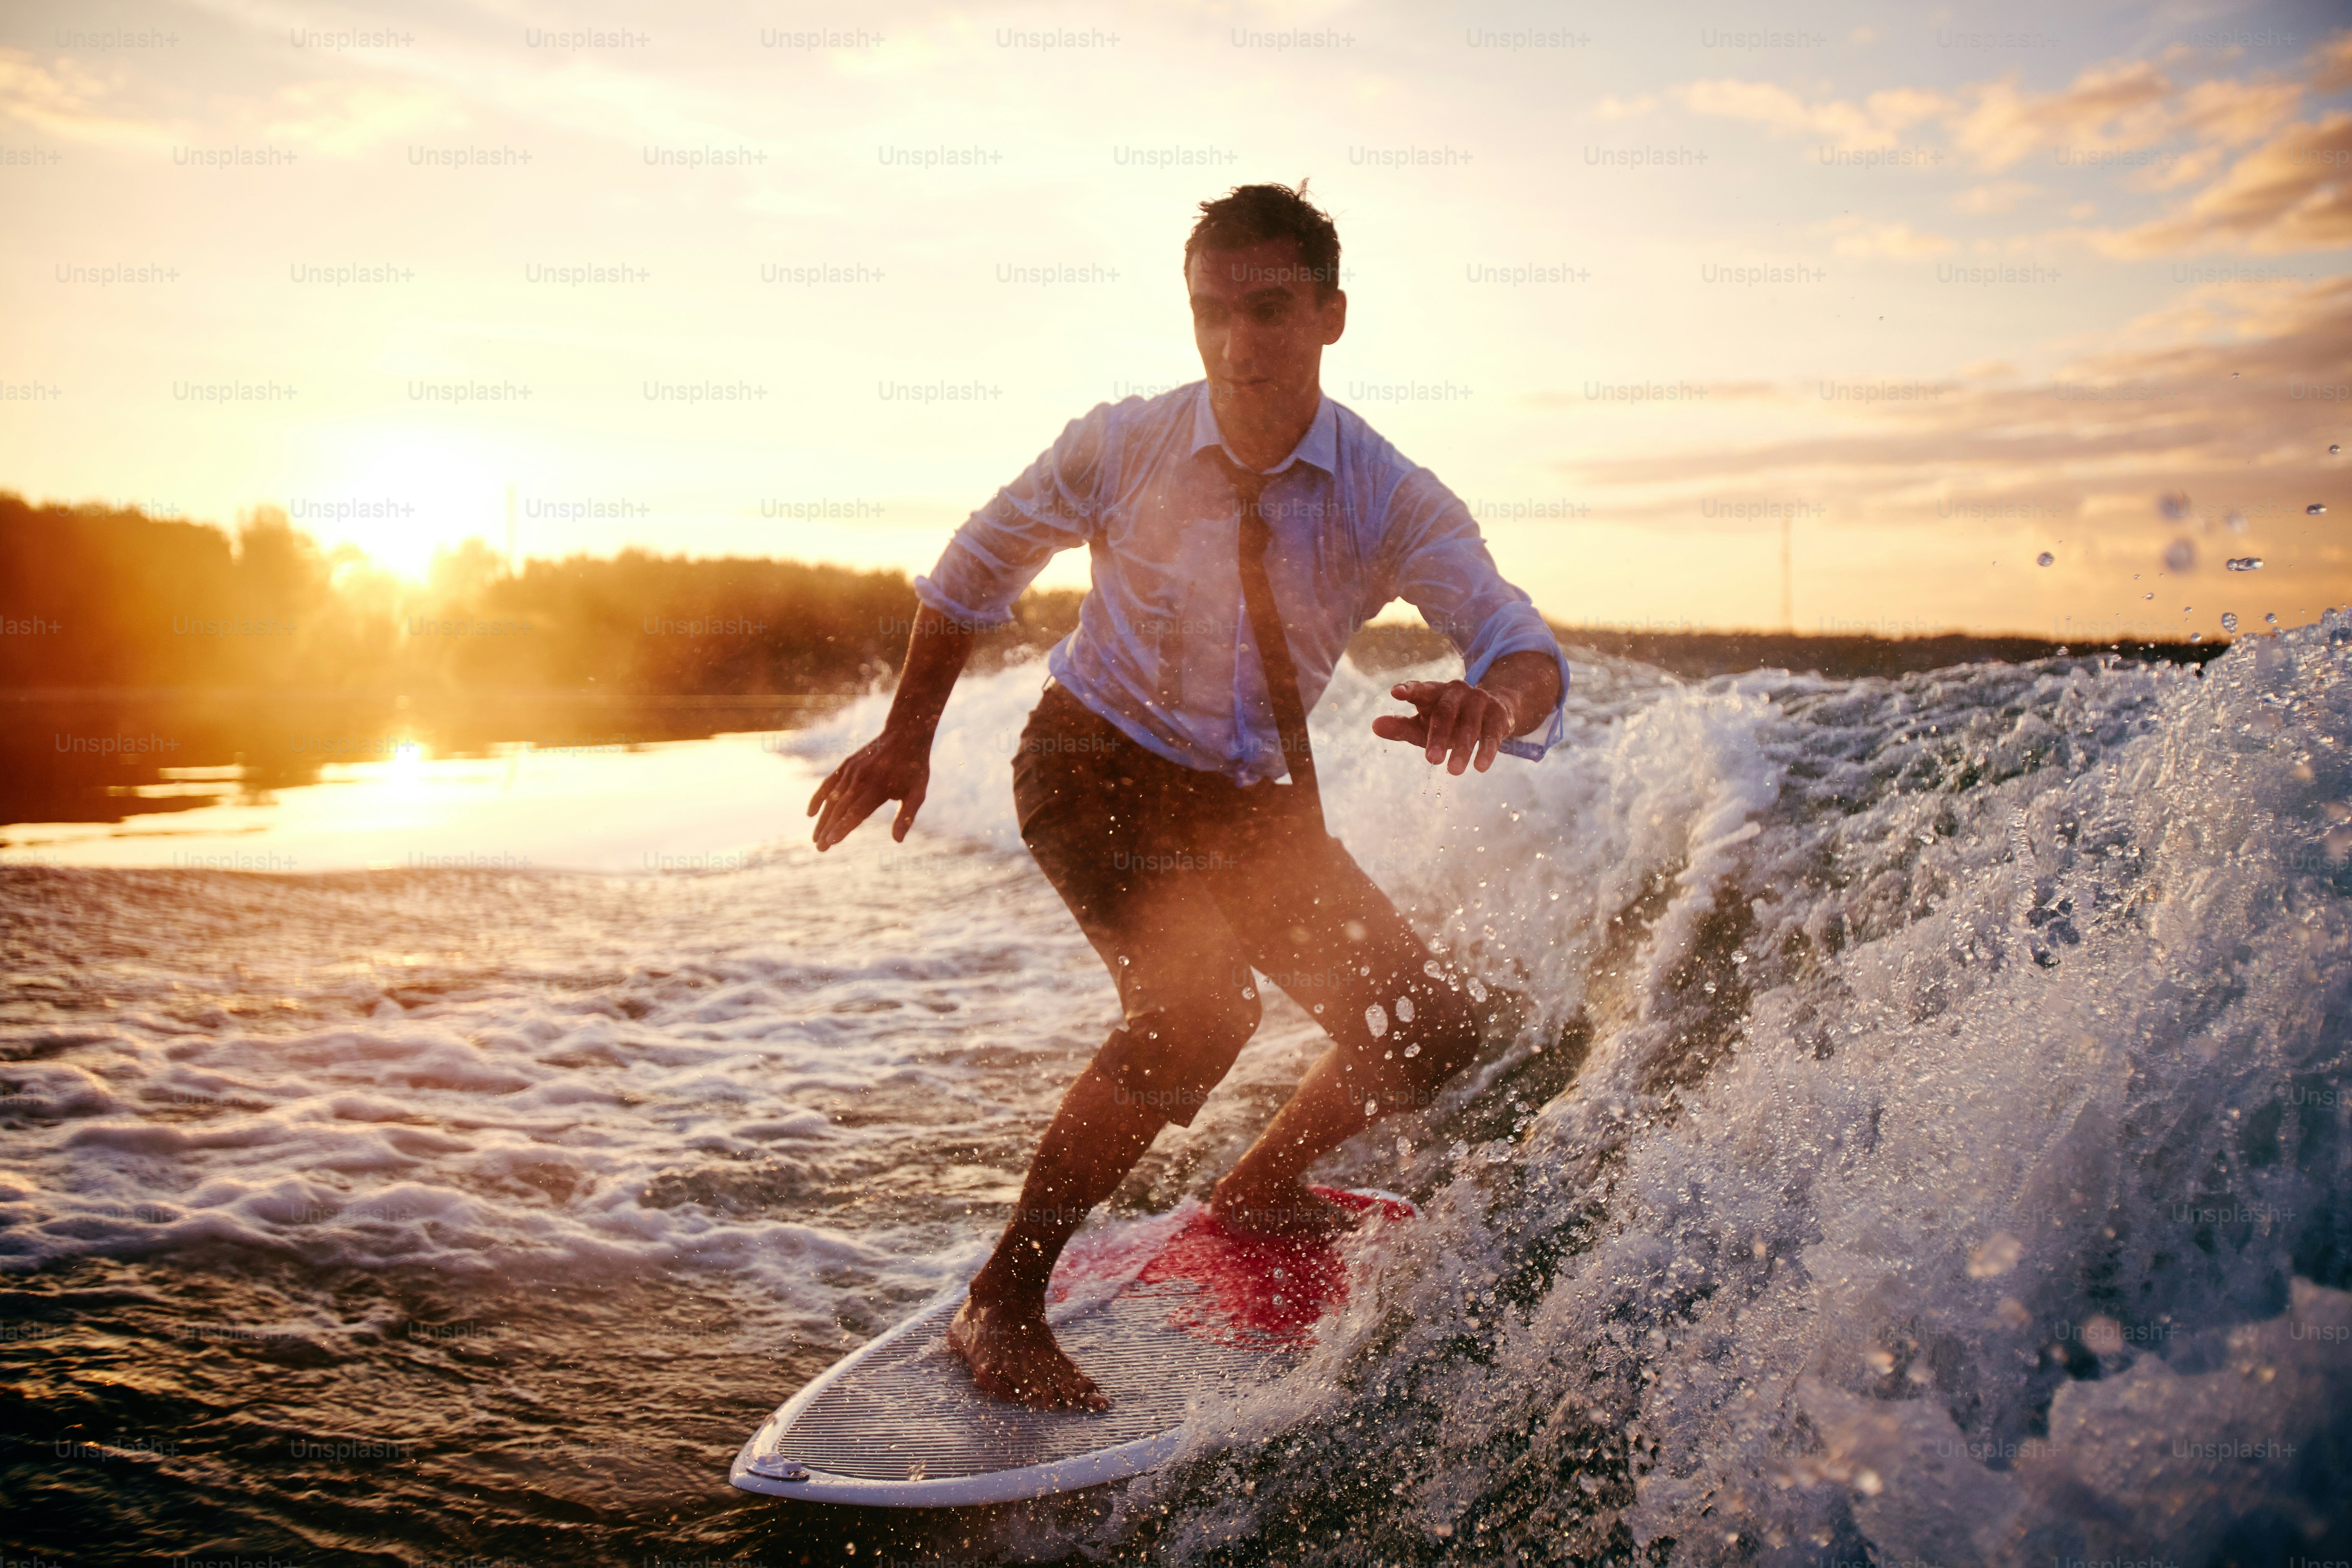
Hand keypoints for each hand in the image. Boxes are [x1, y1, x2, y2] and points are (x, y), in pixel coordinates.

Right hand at [807, 727, 931, 849]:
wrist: (904, 735)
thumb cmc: (913, 768)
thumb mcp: (917, 793)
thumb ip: (906, 816)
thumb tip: (897, 841)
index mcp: (878, 788)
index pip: (856, 812)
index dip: (843, 827)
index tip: (830, 841)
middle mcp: (861, 779)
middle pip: (840, 809)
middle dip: (828, 830)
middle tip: (820, 849)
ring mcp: (851, 771)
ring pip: (831, 799)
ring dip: (822, 820)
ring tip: (816, 839)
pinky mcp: (845, 765)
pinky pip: (827, 784)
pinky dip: (818, 798)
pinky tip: (810, 814)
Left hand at [1372, 679, 1515, 774]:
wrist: (1494, 710)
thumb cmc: (1447, 721)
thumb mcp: (1423, 725)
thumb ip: (1400, 727)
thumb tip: (1375, 726)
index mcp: (1434, 692)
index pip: (1420, 689)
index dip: (1409, 689)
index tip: (1396, 692)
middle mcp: (1456, 692)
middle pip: (1445, 713)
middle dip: (1438, 737)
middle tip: (1431, 761)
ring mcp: (1479, 701)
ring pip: (1469, 725)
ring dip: (1462, 749)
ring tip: (1453, 772)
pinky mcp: (1498, 714)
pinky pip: (1492, 733)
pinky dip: (1486, 750)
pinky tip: (1480, 767)